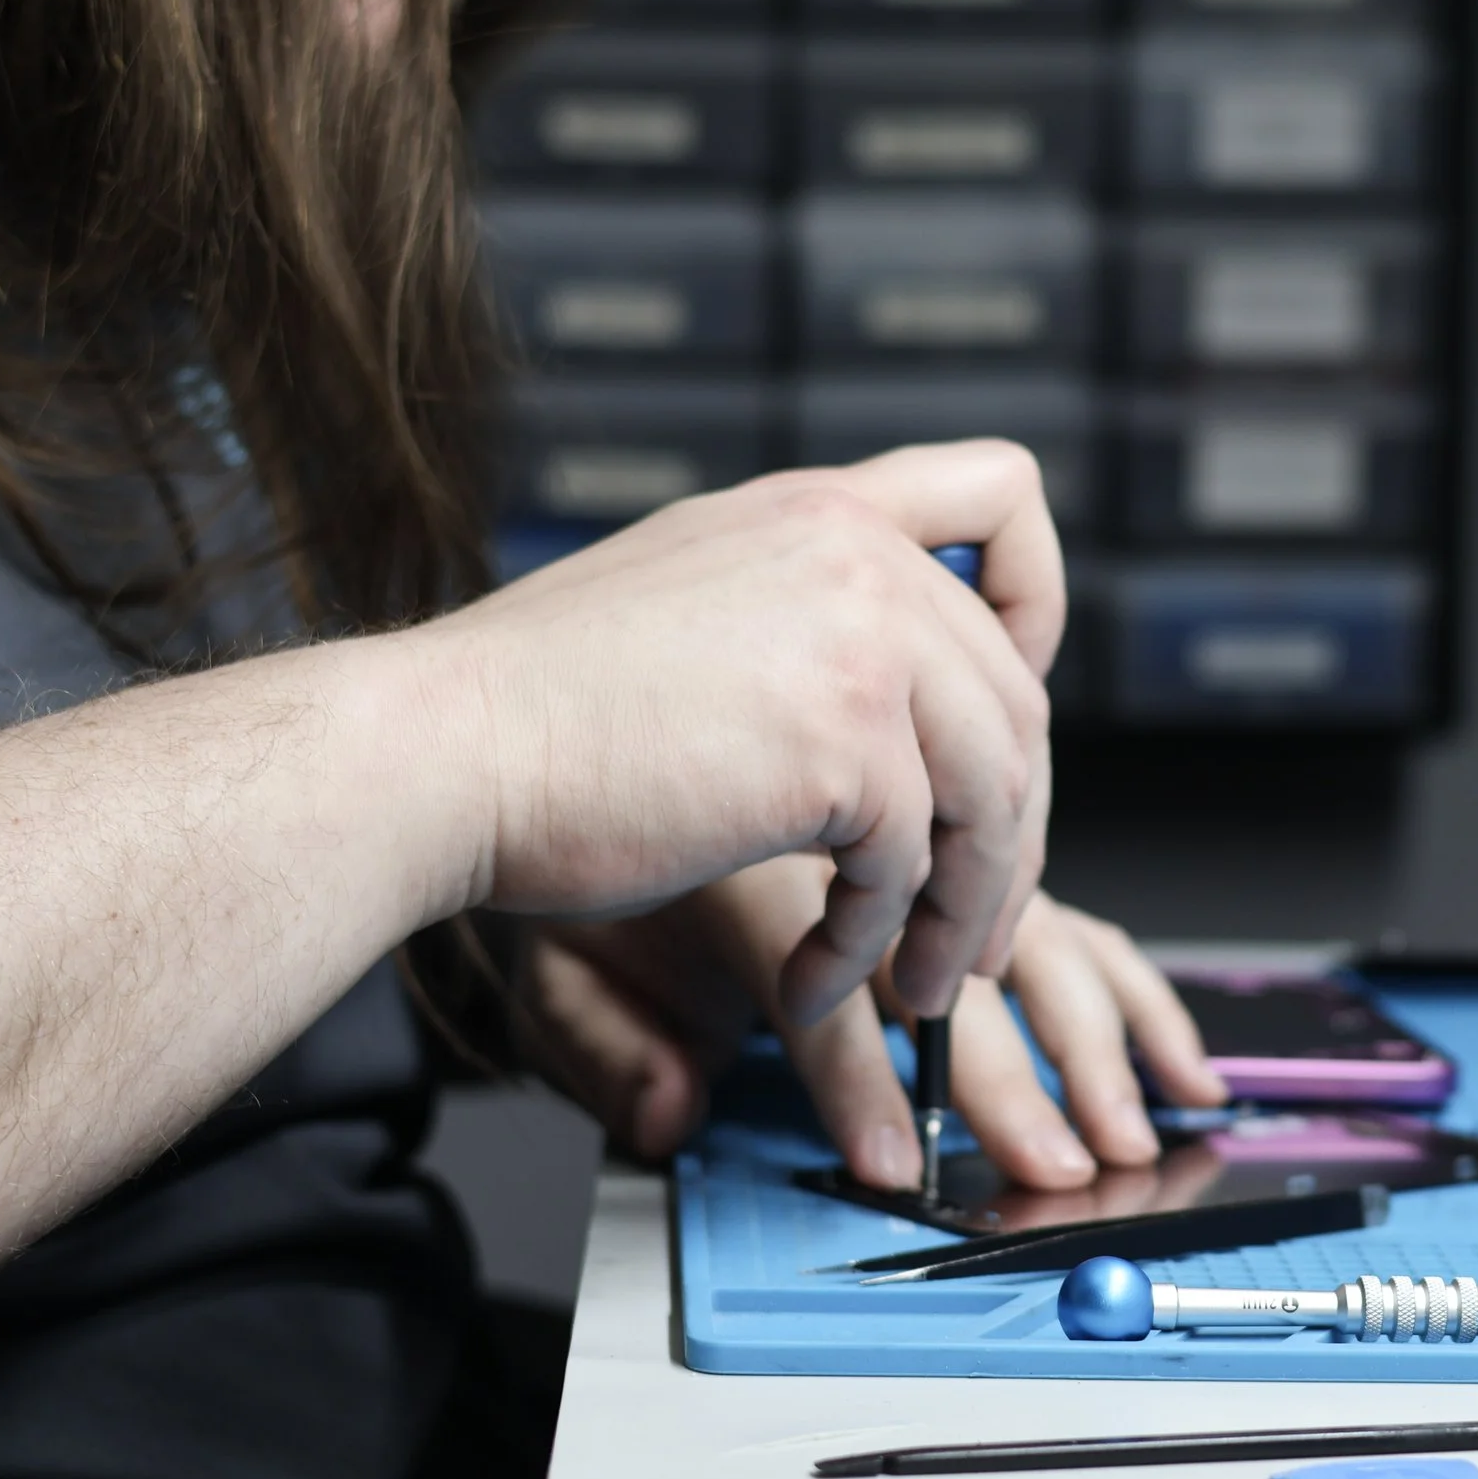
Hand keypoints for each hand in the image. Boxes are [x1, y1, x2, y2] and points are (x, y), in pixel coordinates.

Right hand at [413, 441, 1060, 1024]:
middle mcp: (855, 556)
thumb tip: (897, 708)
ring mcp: (860, 642)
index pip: (1006, 491)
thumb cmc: (537, 709)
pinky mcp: (844, 744)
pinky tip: (817, 984)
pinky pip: (913, 871)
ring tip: (917, 986)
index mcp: (821, 510)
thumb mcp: (692, 600)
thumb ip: (802, 616)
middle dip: (1009, 834)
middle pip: (1017, 699)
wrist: (438, 752)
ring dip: (964, 914)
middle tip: (974, 928)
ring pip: (991, 796)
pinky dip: (873, 949)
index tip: (1010, 698)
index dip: (1038, 604)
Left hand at [518, 873, 1228, 1188]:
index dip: (860, 1081)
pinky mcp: (972, 858)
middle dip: (1016, 1074)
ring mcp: (931, 837)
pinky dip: (1124, 989)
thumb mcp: (551, 956)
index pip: (827, 985)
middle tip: (1060, 1158)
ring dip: (1096, 1034)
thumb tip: (670, 1118)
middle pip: (962, 955)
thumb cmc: (579, 842)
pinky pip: (1066, 911)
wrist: (576, 724)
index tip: (891, 1162)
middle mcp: (863, 832)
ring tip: (1139, 1121)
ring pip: (1043, 922)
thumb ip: (607, 1047)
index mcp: (758, 862)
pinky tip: (1164, 1056)